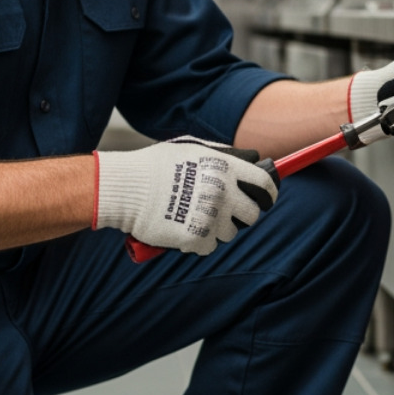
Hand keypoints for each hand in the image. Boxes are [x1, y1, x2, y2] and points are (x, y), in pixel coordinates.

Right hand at [93, 136, 278, 255]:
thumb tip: (254, 159)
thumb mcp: (193, 148)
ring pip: (230, 233)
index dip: (269, 194)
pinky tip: (182, 228)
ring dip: (217, 229)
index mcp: (224, 167)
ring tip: (194, 216)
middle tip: (226, 213)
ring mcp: (210, 216)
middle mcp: (222, 192)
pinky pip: (209, 247)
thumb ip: (225, 154)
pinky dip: (198, 242)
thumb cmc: (156, 165)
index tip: (266, 199)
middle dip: (242, 215)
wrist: (124, 188)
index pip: (264, 184)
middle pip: (252, 214)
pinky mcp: (196, 238)